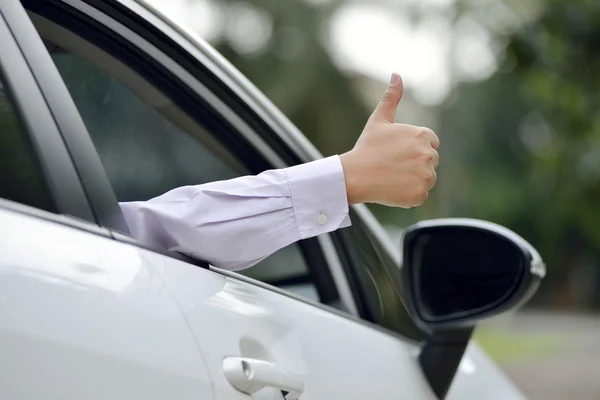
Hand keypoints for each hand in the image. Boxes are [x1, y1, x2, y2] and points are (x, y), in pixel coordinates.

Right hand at [340, 73, 439, 207]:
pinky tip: (393, 188)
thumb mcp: (379, 120)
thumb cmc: (366, 147)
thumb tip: (396, 74)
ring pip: (426, 179)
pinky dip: (409, 195)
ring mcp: (426, 176)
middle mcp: (429, 155)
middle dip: (415, 165)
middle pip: (430, 162)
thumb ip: (391, 97)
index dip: (412, 149)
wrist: (355, 175)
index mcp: (423, 135)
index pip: (430, 143)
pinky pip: (420, 195)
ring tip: (392, 177)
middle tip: (392, 166)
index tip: (396, 153)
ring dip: (413, 180)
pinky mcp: (420, 194)